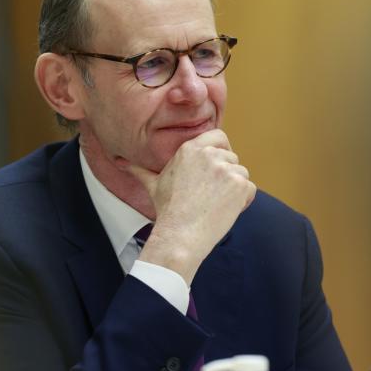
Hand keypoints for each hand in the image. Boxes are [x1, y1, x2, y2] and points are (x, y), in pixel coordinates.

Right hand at [124, 129, 255, 283]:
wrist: (181, 234)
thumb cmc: (168, 210)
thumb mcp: (153, 184)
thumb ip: (140, 170)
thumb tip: (120, 162)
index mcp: (191, 148)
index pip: (219, 136)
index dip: (221, 151)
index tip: (214, 170)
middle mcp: (209, 154)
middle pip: (232, 157)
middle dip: (226, 175)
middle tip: (210, 195)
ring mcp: (226, 168)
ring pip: (242, 173)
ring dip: (234, 189)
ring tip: (214, 204)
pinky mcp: (240, 184)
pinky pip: (250, 189)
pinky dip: (243, 201)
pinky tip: (225, 210)